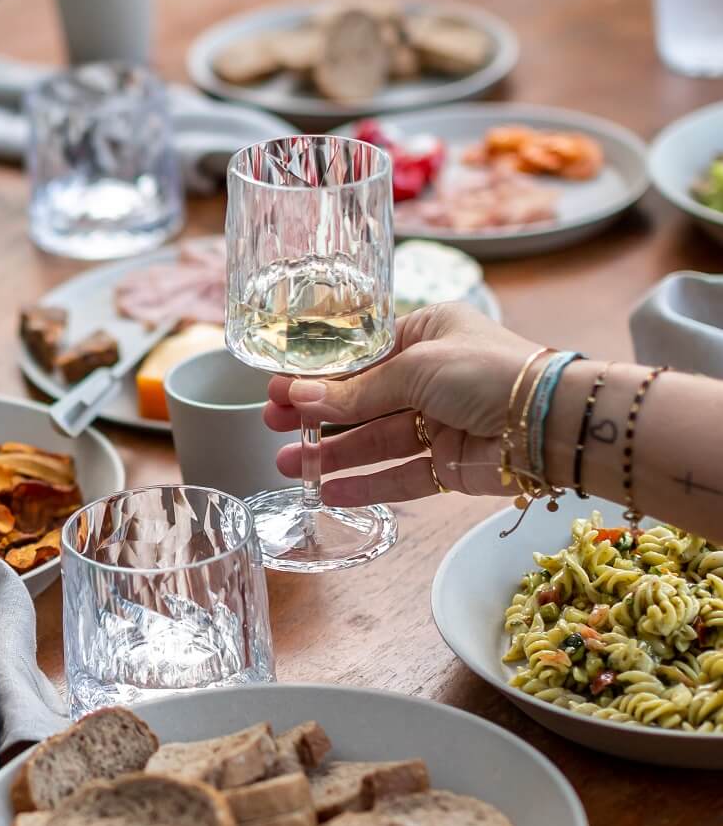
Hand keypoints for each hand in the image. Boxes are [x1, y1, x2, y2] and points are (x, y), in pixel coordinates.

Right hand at [264, 303, 541, 504]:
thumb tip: (297, 398)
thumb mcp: (416, 368)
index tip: (277, 390)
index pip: (359, 357)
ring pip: (374, 440)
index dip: (317, 375)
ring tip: (289, 465)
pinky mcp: (448, 464)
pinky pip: (399, 475)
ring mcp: (439, 422)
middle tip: (273, 427)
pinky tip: (329, 491)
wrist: (552, 424)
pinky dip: (365, 484)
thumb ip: (356, 391)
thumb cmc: (490, 372)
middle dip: (316, 416)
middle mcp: (431, 376)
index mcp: (426, 334)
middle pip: (361, 400)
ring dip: (332, 453)